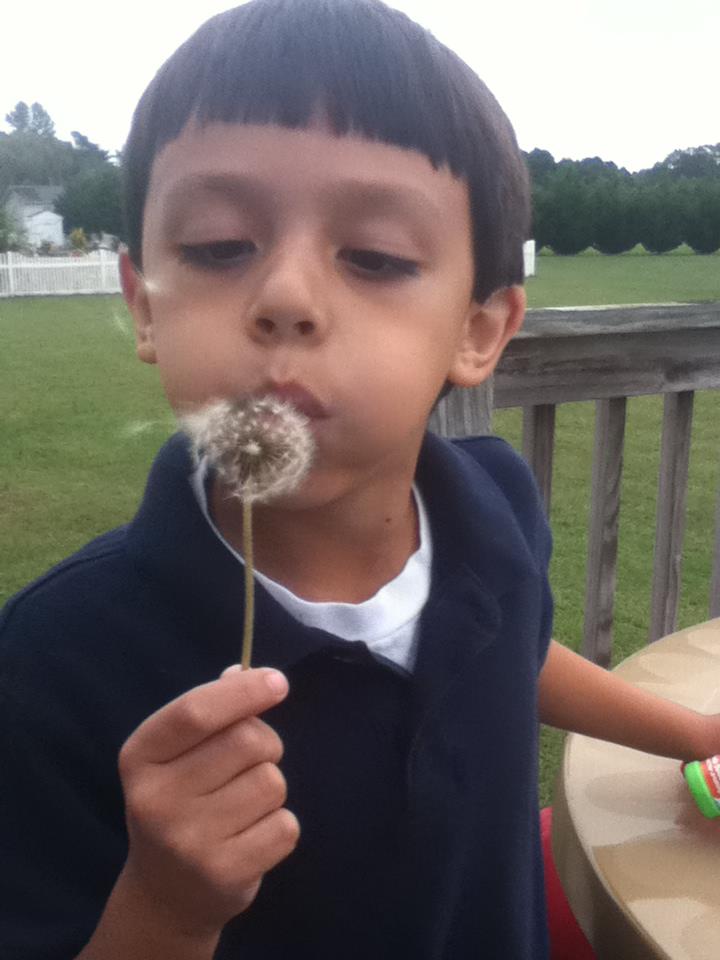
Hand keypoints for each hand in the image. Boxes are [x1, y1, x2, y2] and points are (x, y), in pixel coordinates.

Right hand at [117, 666, 298, 939]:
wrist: (166, 895)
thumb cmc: (181, 802)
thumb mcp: (177, 754)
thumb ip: (209, 711)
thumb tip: (242, 671)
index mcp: (140, 757)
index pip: (195, 711)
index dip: (243, 692)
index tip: (278, 682)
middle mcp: (155, 799)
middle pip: (246, 740)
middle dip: (265, 743)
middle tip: (250, 762)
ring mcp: (187, 840)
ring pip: (271, 782)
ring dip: (270, 787)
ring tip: (243, 805)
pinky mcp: (222, 873)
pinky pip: (284, 826)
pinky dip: (279, 826)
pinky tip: (250, 838)